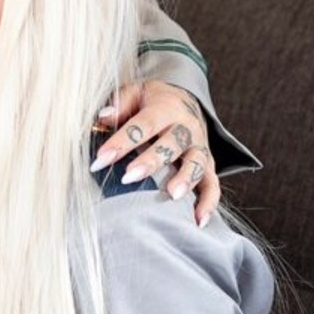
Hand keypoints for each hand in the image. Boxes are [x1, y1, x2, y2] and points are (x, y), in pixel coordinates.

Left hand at [92, 80, 218, 225]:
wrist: (186, 101)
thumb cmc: (152, 101)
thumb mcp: (136, 92)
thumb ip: (120, 104)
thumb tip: (103, 118)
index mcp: (166, 107)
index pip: (143, 124)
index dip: (122, 141)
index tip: (100, 159)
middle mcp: (187, 127)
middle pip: (172, 144)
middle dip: (151, 161)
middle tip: (129, 177)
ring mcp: (200, 147)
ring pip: (196, 164)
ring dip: (185, 179)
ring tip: (171, 196)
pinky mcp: (208, 165)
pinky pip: (213, 185)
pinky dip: (209, 203)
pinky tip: (198, 221)